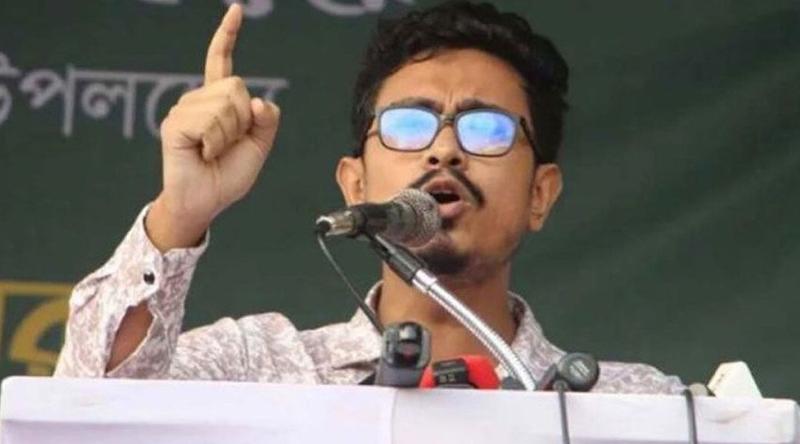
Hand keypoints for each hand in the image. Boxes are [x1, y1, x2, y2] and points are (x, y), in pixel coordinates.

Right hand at [147, 4, 279, 250]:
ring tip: (213, 151)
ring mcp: (184, 110)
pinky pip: (211, 122)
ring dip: (229, 135)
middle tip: (228, 144)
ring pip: (227, 106)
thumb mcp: (258, 148)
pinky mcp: (174, 124)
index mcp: (218, 102)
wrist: (206, 201)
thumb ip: (266, 123)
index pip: (222, 62)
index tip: (237, 10)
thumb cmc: (227, 176)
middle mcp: (198, 100)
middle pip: (238, 88)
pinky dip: (216, 143)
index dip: (228, 36)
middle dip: (244, 121)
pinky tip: (203, 153)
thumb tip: (259, 101)